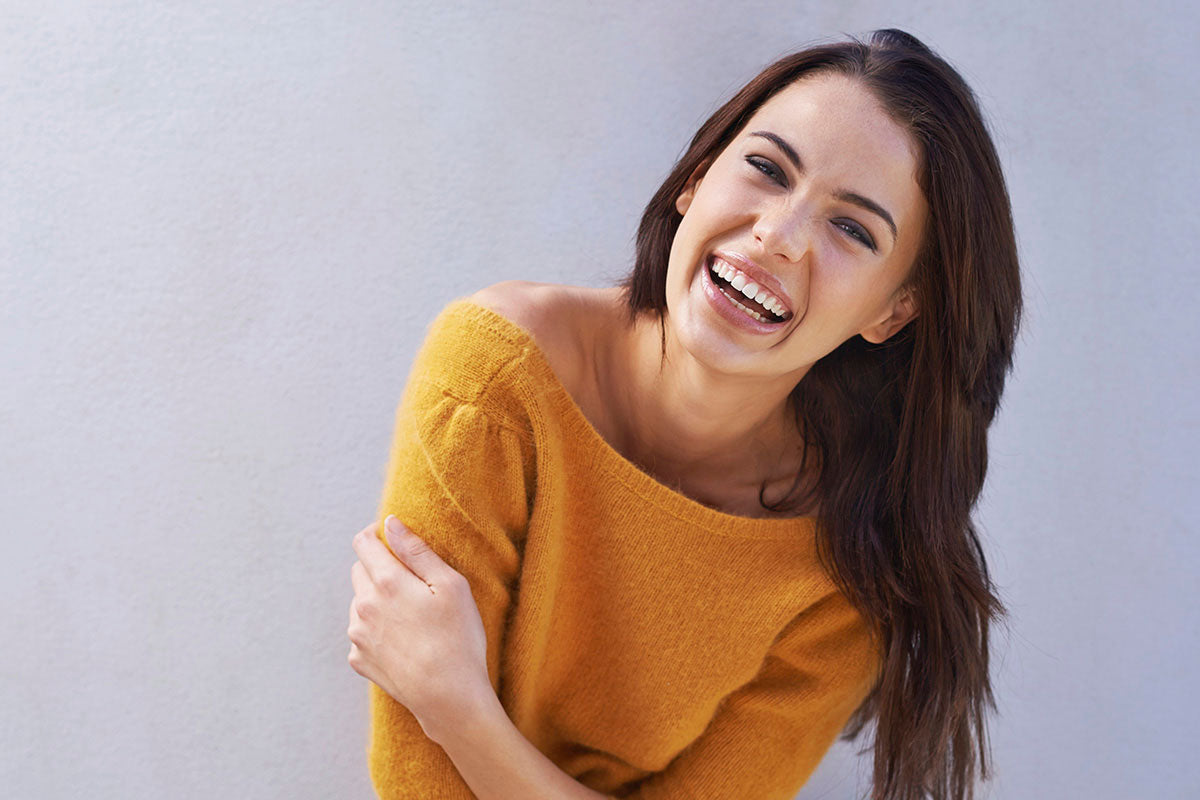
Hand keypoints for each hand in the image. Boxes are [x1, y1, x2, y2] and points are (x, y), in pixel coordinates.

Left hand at [348, 514, 492, 741]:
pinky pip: (362, 633)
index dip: (376, 534)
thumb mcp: (450, 585)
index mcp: (386, 582)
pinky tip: (404, 640)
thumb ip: (417, 551)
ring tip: (411, 616)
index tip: (392, 539)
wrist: (448, 698)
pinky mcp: (359, 661)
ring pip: (360, 602)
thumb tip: (390, 523)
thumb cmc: (458, 639)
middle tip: (412, 582)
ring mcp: (358, 636)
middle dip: (379, 567)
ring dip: (377, 599)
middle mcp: (363, 606)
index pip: (363, 543)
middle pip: (359, 571)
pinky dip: (377, 629)